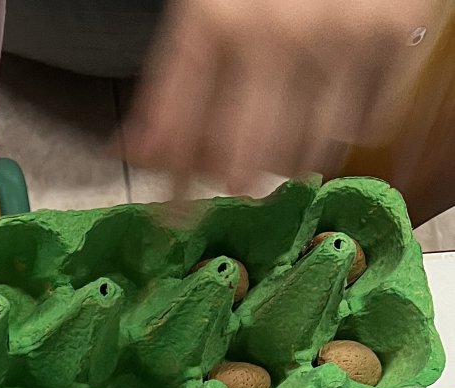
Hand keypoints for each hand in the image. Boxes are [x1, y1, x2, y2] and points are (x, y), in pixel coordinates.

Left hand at [123, 0, 436, 198]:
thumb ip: (173, 82)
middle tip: (238, 177)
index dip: (173, 188)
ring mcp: (337, 38)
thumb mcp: (209, 9)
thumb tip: (140, 152)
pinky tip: (331, 96)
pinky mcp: (391, 38)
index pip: (179, 133)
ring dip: (288, 156)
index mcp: (213, 20)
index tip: (171, 221)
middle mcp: (274, 34)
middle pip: (242, 163)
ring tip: (285, 126)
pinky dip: (343, 124)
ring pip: (303, 155)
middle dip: (235, 180)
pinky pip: (362, 125)